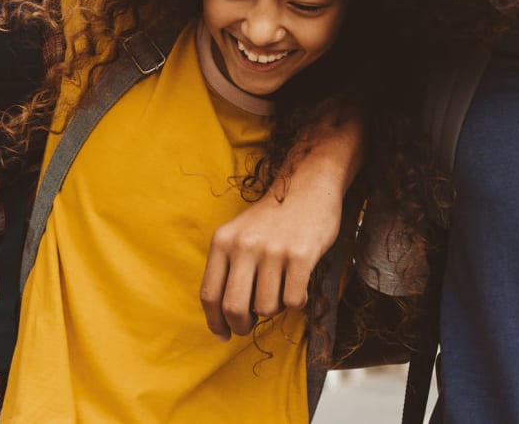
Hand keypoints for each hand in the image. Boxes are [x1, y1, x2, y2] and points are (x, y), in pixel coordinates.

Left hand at [199, 175, 343, 339]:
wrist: (308, 184)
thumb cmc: (273, 218)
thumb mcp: (240, 234)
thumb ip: (229, 268)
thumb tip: (224, 317)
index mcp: (223, 241)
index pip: (209, 294)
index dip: (215, 322)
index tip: (223, 334)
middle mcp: (244, 245)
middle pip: (234, 308)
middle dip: (241, 326)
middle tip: (250, 325)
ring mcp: (273, 250)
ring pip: (267, 308)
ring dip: (275, 307)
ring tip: (281, 287)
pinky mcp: (301, 255)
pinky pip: (294, 300)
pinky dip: (297, 301)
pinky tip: (299, 283)